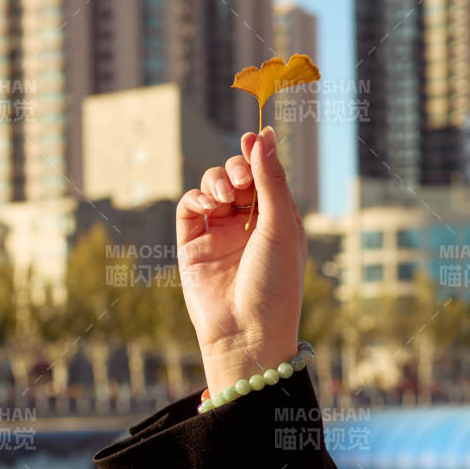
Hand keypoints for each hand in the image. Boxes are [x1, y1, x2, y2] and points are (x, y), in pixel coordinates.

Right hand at [176, 127, 306, 396]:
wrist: (246, 331)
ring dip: (216, 182)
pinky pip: (189, 209)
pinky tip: (207, 205)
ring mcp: (220, 235)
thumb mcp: (279, 227)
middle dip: (237, 168)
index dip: (258, 156)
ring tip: (225, 196)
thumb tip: (264, 136)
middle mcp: (249, 226)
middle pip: (238, 179)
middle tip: (240, 178)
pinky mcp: (193, 246)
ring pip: (212, 190)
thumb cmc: (274, 284)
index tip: (252, 137)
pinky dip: (195, 198)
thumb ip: (270, 181)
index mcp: (279, 222)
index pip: (266, 178)